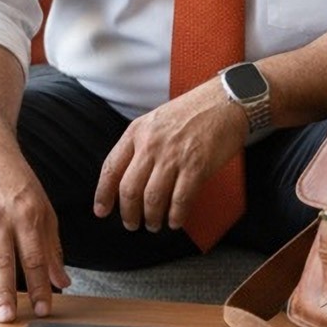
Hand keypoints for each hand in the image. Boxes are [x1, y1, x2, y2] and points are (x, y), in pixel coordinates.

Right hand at [0, 153, 70, 322]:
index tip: (44, 309)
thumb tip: (62, 282)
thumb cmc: (18, 186)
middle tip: (8, 318)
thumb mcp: (44, 210)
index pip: (34, 257)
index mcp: (25, 214)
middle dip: (4, 292)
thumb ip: (51, 248)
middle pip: (1, 261)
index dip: (40, 285)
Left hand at [93, 82, 245, 232]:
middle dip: (128, 214)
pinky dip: (176, 216)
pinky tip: (175, 221)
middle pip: (129, 189)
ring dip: (152, 218)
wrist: (225, 102)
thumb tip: (129, 177)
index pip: (111, 168)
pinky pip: (180, 200)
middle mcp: (151, 144)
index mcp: (137, 132)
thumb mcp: (155, 120)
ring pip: (153, 199)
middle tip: (132, 224)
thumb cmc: (192, 111)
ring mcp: (173, 156)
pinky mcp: (196, 166)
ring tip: (154, 224)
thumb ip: (140, 144)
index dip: (103, 194)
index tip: (101, 210)